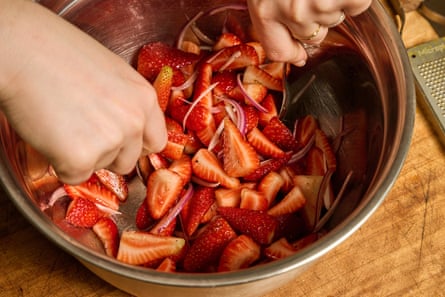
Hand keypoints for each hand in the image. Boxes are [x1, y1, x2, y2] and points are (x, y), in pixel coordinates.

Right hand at [0, 0, 166, 184]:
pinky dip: (60, 163)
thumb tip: (126, 130)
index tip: (119, 144)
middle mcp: (135, 121)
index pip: (156, 141)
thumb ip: (126, 103)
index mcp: (145, 98)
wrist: (22, 50)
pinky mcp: (82, 157)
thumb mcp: (112, 73)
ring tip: (63, 124)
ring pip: (102, 168)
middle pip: (129, 161)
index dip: (135, 146)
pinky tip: (50, 135)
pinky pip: (75, 176)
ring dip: (84, 157)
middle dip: (107, 154)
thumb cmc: (59, 53)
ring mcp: (111, 140)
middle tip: (81, 130)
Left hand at [246, 0, 371, 65]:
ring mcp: (322, 5)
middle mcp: (293, 11)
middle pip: (311, 36)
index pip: (278, 50)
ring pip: (333, 20)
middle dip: (314, 18)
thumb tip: (298, 55)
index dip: (291, 52)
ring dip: (333, 2)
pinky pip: (356, 7)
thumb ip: (271, 14)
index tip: (299, 52)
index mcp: (265, 7)